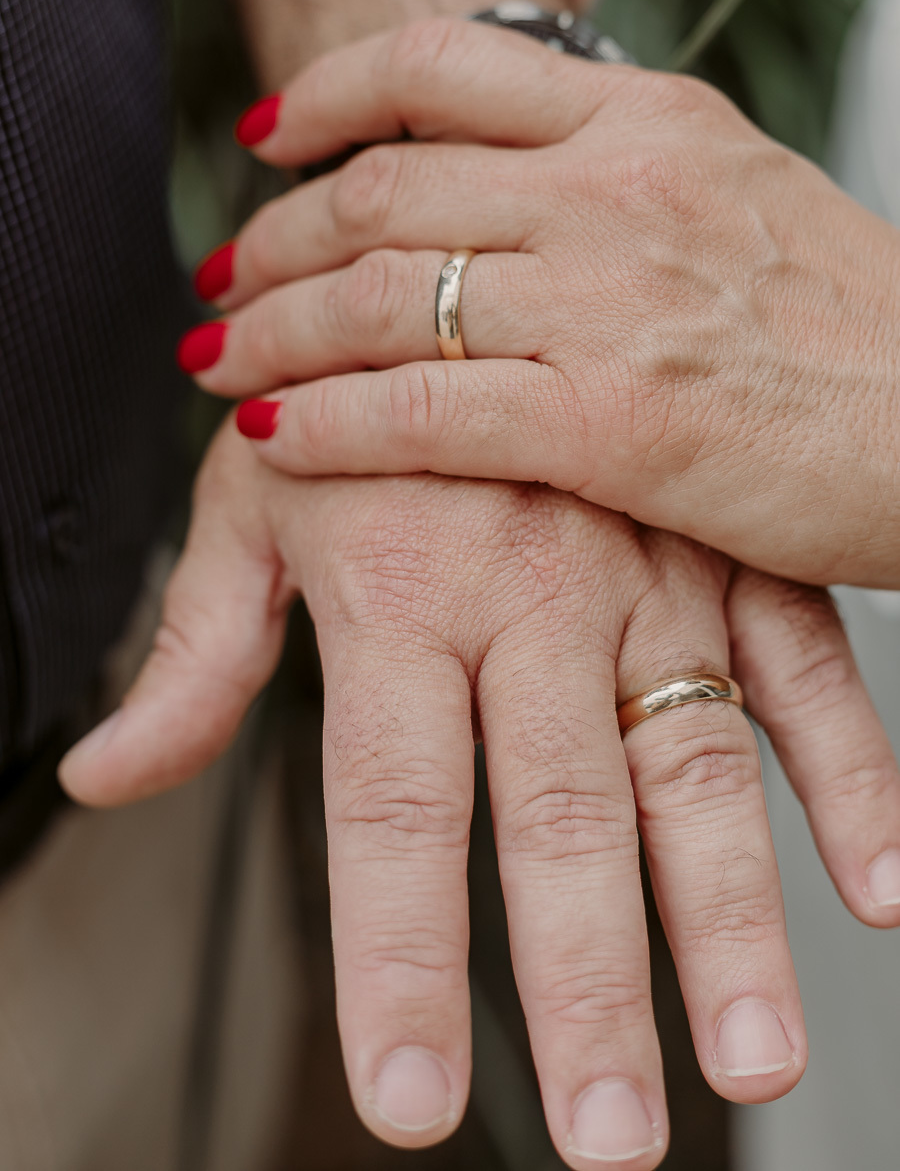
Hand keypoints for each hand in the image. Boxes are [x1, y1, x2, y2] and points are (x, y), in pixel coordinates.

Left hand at [60, 423, 899, 1167]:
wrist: (464, 259)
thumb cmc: (357, 392)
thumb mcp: (255, 499)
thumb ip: (199, 648)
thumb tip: (113, 772)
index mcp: (406, 594)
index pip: (392, 808)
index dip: (399, 961)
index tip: (413, 1098)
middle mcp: (534, 594)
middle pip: (558, 812)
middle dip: (586, 983)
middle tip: (612, 1137)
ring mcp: (647, 573)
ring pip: (694, 761)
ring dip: (731, 916)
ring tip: (751, 1054)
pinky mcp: (728, 553)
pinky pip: (806, 669)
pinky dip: (851, 775)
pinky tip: (877, 884)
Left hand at [186, 20, 899, 587]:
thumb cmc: (853, 336)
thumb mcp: (742, 200)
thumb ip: (621, 182)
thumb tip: (512, 189)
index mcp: (648, 124)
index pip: (441, 68)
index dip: (326, 94)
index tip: (267, 134)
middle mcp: (615, 192)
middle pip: (380, 189)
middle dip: (271, 237)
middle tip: (221, 281)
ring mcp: (608, 302)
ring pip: (377, 297)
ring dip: (272, 332)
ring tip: (219, 362)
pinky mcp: (609, 423)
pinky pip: (419, 410)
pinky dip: (326, 422)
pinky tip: (271, 438)